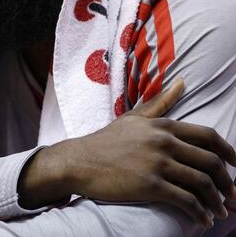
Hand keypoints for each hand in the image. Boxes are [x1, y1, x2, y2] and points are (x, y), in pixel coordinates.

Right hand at [18, 79, 235, 227]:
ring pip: (202, 183)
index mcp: (162, 125)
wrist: (81, 160)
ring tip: (220, 212)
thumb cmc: (107, 140)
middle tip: (233, 195)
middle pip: (210, 161)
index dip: (228, 152)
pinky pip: (186, 201)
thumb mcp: (134, 117)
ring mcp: (157, 163)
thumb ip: (161, 102)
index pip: (207, 136)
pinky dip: (200, 213)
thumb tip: (182, 82)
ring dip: (217, 201)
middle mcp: (164, 142)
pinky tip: (203, 220)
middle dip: (228, 182)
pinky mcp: (150, 185)